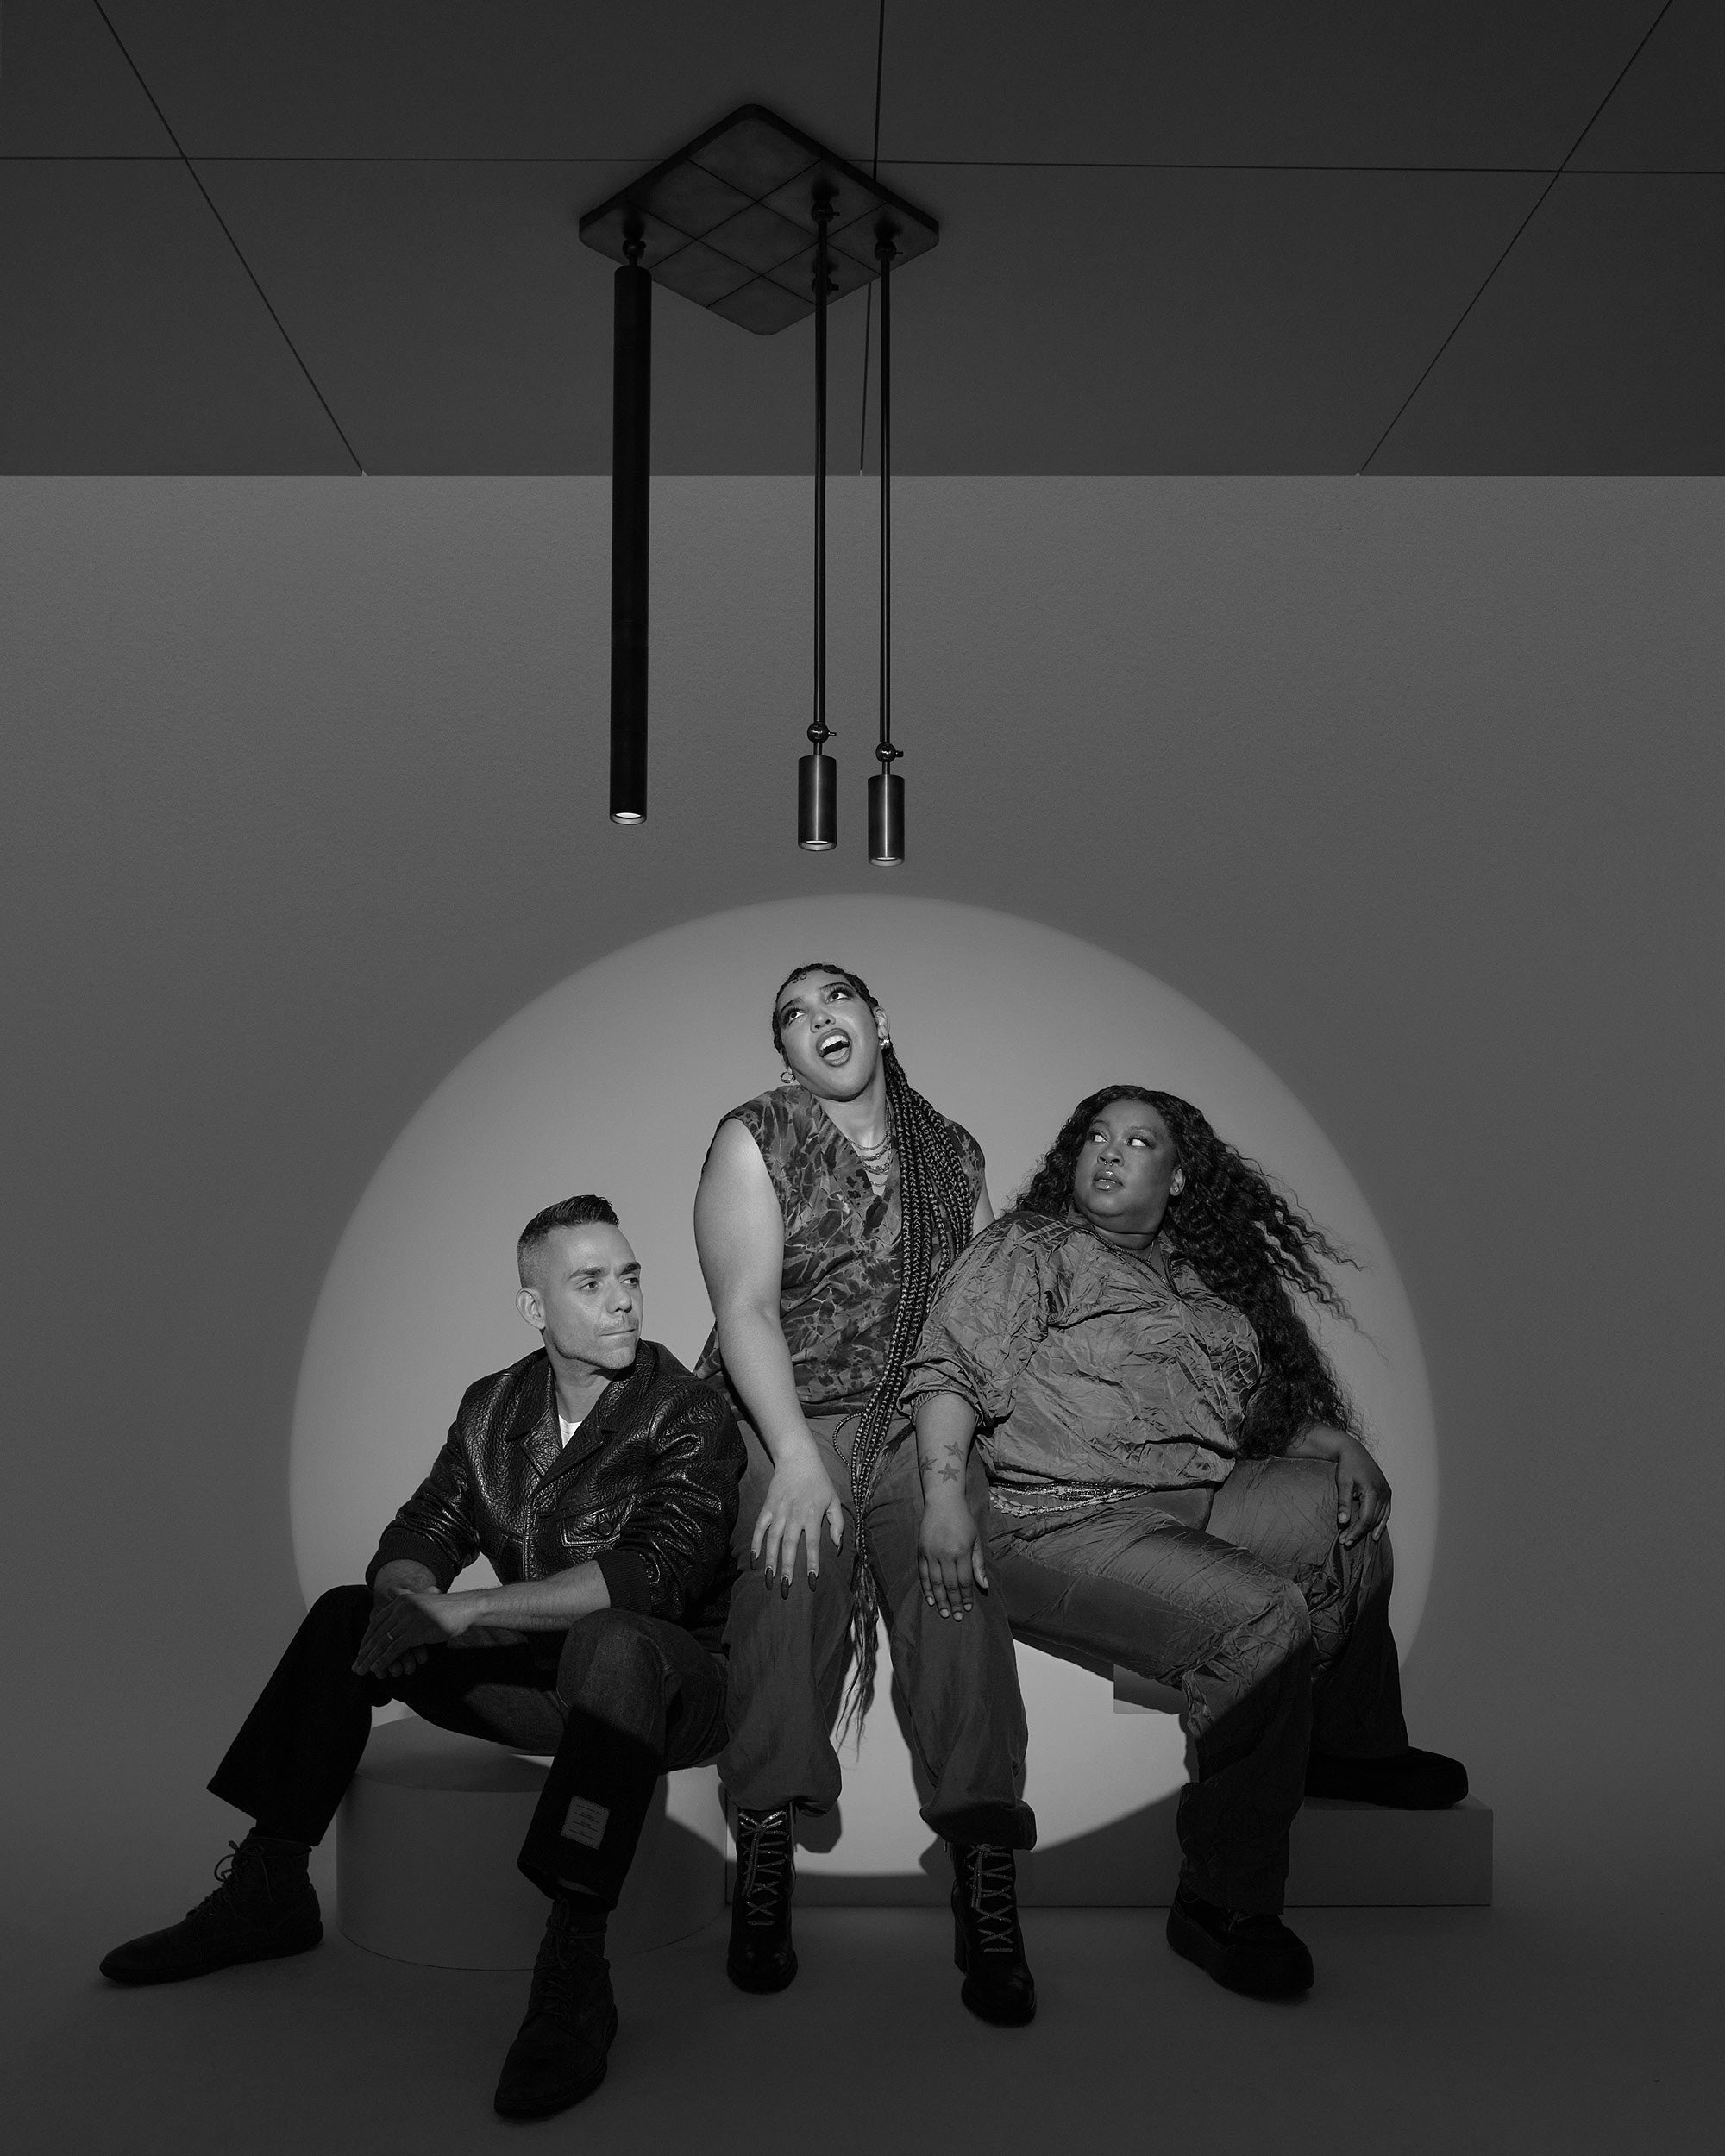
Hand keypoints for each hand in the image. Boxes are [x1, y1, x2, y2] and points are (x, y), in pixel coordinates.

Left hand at [353, 1587, 474, 1679]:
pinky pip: (394, 1649)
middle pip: (376, 1633)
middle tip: (356, 1665)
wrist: (465, 1608)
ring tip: (362, 1670)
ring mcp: (407, 1619)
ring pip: (382, 1643)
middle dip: (364, 1651)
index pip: (376, 1622)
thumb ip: (405, 1596)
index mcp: (400, 1601)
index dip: (367, 1639)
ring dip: (370, 1659)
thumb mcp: (422, 1599)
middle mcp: (400, 1608)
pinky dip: (384, 1660)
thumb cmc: (446, 1606)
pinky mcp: (414, 1631)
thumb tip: (392, 1589)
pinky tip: (377, 1668)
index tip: (360, 1652)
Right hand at [751, 1440, 844, 1597]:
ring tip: (769, 1579)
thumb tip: (837, 1545)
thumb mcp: (834, 1499)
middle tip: (786, 1589)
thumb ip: (837, 1522)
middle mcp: (794, 1515)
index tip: (812, 1582)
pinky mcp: (767, 1507)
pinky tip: (753, 1560)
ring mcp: (778, 1511)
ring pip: (773, 1540)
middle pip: (790, 1546)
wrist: (797, 1458)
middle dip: (788, 1568)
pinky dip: (755, 1544)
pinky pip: (759, 1528)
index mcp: (812, 1515)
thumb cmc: (819, 1481)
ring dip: (770, 1560)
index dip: (812, 1563)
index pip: (812, 1544)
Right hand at [917, 1490, 988, 1619]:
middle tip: (957, 1617)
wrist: (943, 1502)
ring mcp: (931, 1553)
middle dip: (955, 1603)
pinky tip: (931, 1600)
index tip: (968, 1609)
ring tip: (945, 1613)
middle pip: (950, 1585)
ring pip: (936, 1583)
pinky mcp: (921, 1551)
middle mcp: (945, 1555)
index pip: (964, 1581)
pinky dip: (927, 1588)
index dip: (967, 1596)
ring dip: (941, 1600)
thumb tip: (984, 1586)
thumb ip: (978, 1564)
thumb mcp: (976, 1539)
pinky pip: (923, 1574)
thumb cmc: (963, 1521)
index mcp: (961, 1552)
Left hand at [1324, 1432, 1391, 1547]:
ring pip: (1379, 1518)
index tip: (1345, 1540)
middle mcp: (1384, 1493)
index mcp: (1373, 1491)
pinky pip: (1386, 1513)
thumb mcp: (1342, 1483)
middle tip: (1345, 1542)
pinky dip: (1380, 1524)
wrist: (1355, 1452)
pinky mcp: (1387, 1493)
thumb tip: (1342, 1522)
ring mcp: (1387, 1493)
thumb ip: (1343, 1503)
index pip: (1366, 1519)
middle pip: (1372, 1521)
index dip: (1355, 1531)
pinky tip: (1374, 1535)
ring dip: (1367, 1530)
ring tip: (1353, 1539)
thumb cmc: (1347, 1466)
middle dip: (1359, 1532)